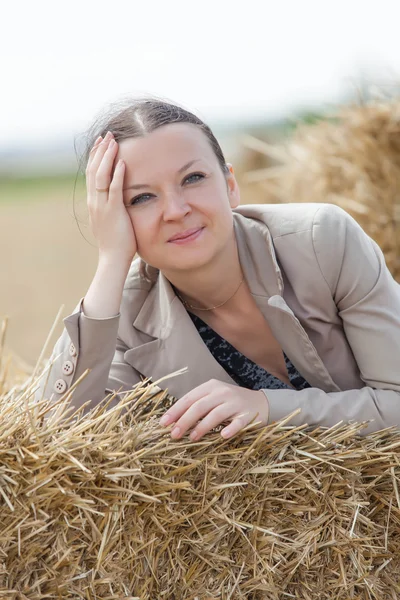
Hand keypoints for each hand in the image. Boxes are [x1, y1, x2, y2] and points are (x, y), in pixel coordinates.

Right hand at [86, 131, 136, 261]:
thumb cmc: (116, 242)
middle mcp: (94, 201)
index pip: (92, 174)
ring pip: (101, 176)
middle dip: (100, 151)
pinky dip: (117, 174)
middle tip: (107, 135)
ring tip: (113, 141)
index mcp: (93, 202)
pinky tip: (122, 162)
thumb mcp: (111, 220)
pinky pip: (114, 189)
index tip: (101, 142)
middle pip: (94, 170)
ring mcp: (102, 206)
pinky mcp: (113, 212)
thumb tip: (117, 199)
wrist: (112, 259)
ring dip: (107, 157)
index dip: (96, 157)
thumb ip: (112, 207)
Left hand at [159, 379, 269, 440]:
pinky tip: (222, 436)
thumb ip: (196, 406)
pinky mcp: (247, 414)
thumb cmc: (230, 403)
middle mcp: (222, 392)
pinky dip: (230, 429)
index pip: (189, 398)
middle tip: (174, 434)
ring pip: (216, 414)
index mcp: (211, 387)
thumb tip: (173, 421)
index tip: (163, 423)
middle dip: (185, 420)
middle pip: (200, 406)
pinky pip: (238, 422)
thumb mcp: (213, 398)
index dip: (175, 410)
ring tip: (192, 438)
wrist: (260, 402)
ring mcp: (235, 403)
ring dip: (202, 427)